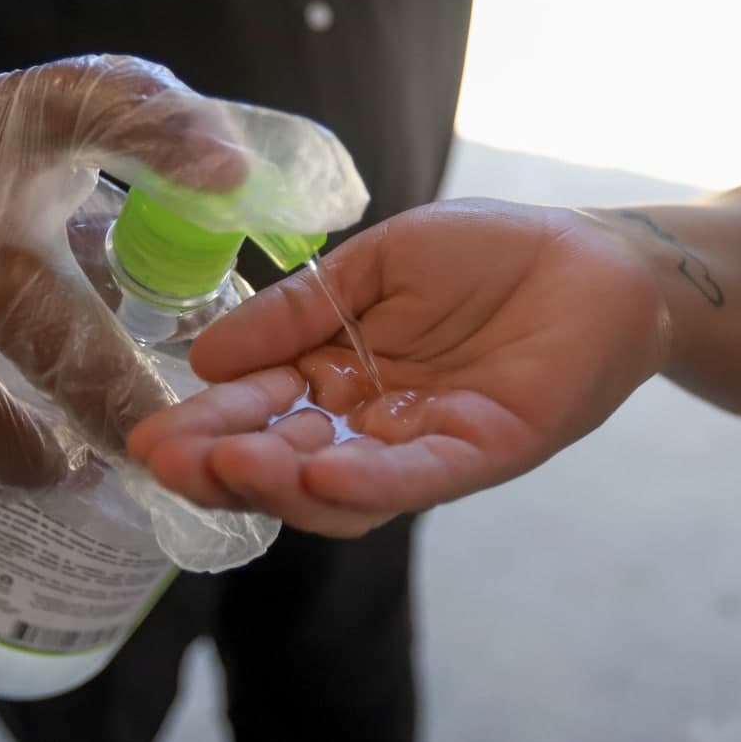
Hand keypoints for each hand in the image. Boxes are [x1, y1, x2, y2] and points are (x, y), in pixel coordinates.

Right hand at [128, 199, 671, 535]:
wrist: (589, 256)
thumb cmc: (483, 254)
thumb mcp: (368, 267)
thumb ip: (294, 311)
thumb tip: (204, 354)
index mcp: (332, 377)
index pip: (257, 412)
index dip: (206, 426)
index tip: (151, 435)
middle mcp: (367, 424)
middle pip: (284, 462)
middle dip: (223, 466)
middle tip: (168, 462)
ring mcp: (420, 445)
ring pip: (338, 487)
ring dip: (280, 482)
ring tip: (230, 465)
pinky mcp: (481, 452)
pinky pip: (417, 477)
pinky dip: (369, 479)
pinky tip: (319, 471)